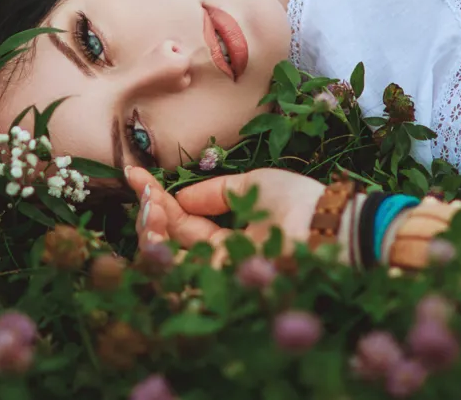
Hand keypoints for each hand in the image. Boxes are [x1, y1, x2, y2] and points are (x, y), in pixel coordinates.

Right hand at [129, 168, 328, 263]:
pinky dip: (159, 249)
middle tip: (143, 190)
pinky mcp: (218, 288)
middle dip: (148, 213)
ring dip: (148, 230)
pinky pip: (177, 277)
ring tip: (149, 204)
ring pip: (166, 262)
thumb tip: (177, 197)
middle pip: (168, 242)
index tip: (134, 173)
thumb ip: (213, 193)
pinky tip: (154, 221)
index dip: (157, 198)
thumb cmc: (297, 201)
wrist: (326, 226)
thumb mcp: (251, 185)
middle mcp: (219, 258)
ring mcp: (217, 275)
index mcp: (229, 235)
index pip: (183, 220)